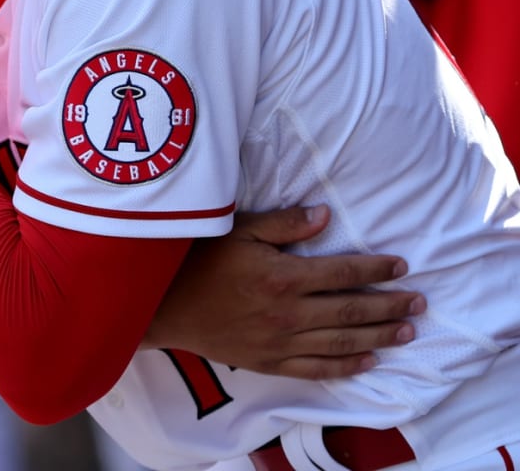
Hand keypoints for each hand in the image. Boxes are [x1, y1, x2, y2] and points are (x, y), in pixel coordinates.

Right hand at [145, 204, 424, 379]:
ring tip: (407, 331)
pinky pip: (318, 368)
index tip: (401, 266)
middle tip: (419, 302)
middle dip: (390, 304)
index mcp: (283, 276)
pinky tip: (368, 361)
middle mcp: (290, 313)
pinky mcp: (271, 362)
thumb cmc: (198, 259)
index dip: (375, 268)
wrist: (164, 305)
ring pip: (343, 341)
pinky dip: (347, 366)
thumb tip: (325, 215)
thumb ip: (283, 224)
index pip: (343, 272)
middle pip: (352, 310)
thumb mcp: (237, 229)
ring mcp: (282, 342)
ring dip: (379, 336)